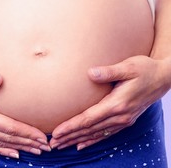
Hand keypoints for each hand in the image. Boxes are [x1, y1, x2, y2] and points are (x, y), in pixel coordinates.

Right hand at [0, 69, 50, 157]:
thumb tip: (0, 79)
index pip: (8, 126)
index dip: (27, 132)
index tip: (42, 136)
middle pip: (7, 138)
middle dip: (28, 142)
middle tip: (47, 146)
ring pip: (0, 143)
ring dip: (19, 147)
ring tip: (36, 151)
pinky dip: (2, 150)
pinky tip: (13, 153)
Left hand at [50, 55, 170, 149]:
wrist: (164, 77)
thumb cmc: (145, 69)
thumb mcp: (128, 66)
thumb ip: (109, 71)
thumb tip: (91, 73)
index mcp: (118, 104)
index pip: (88, 119)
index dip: (71, 126)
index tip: (56, 132)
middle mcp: (120, 116)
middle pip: (89, 130)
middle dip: (69, 137)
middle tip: (52, 143)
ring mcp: (123, 120)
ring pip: (95, 134)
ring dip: (77, 140)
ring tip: (61, 145)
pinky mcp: (125, 120)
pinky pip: (105, 134)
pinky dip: (92, 140)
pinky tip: (81, 144)